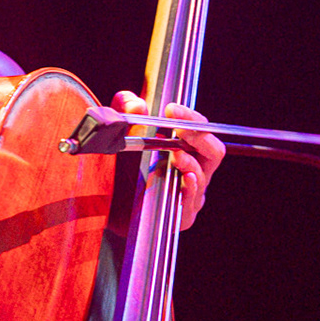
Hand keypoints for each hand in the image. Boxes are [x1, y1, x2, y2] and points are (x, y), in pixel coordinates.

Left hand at [111, 91, 224, 229]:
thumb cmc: (121, 168)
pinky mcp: (180, 216)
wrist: (106, 205)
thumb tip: (135, 104)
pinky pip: (191, 202)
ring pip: (203, 177)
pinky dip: (190, 190)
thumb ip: (124, 110)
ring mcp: (190, 195)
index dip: (190, 118)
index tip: (172, 109)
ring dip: (190, 163)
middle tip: (180, 129)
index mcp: (187, 149)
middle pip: (213, 151)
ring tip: (176, 155)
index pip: (201, 130)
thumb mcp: (119, 132)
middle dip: (199, 137)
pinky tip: (185, 178)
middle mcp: (193, 171)